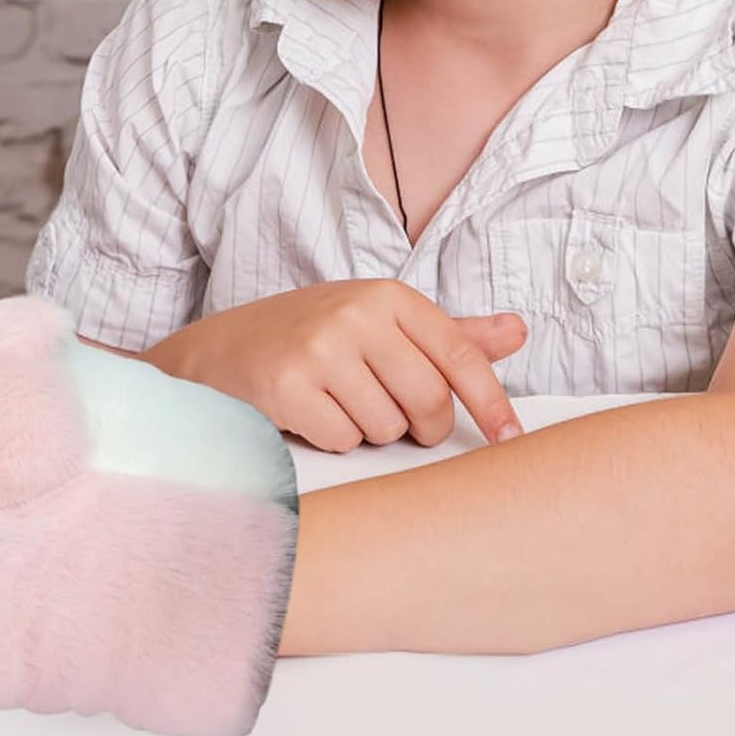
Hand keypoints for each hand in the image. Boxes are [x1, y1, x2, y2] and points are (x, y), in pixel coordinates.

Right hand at [143, 279, 526, 452]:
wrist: (217, 352)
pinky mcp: (289, 386)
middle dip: (419, 425)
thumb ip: (447, 335)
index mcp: (384, 296)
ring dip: (369, 430)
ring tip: (336, 402)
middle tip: (391, 415)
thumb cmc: (306, 339)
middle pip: (429, 401)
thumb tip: (518, 331)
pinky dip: (333, 438)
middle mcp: (354, 315)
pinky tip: (310, 414)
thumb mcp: (376, 324)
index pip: (459, 356)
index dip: (491, 404)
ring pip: (387, 427)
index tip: (510, 438)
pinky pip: (345, 439)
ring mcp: (319, 349)